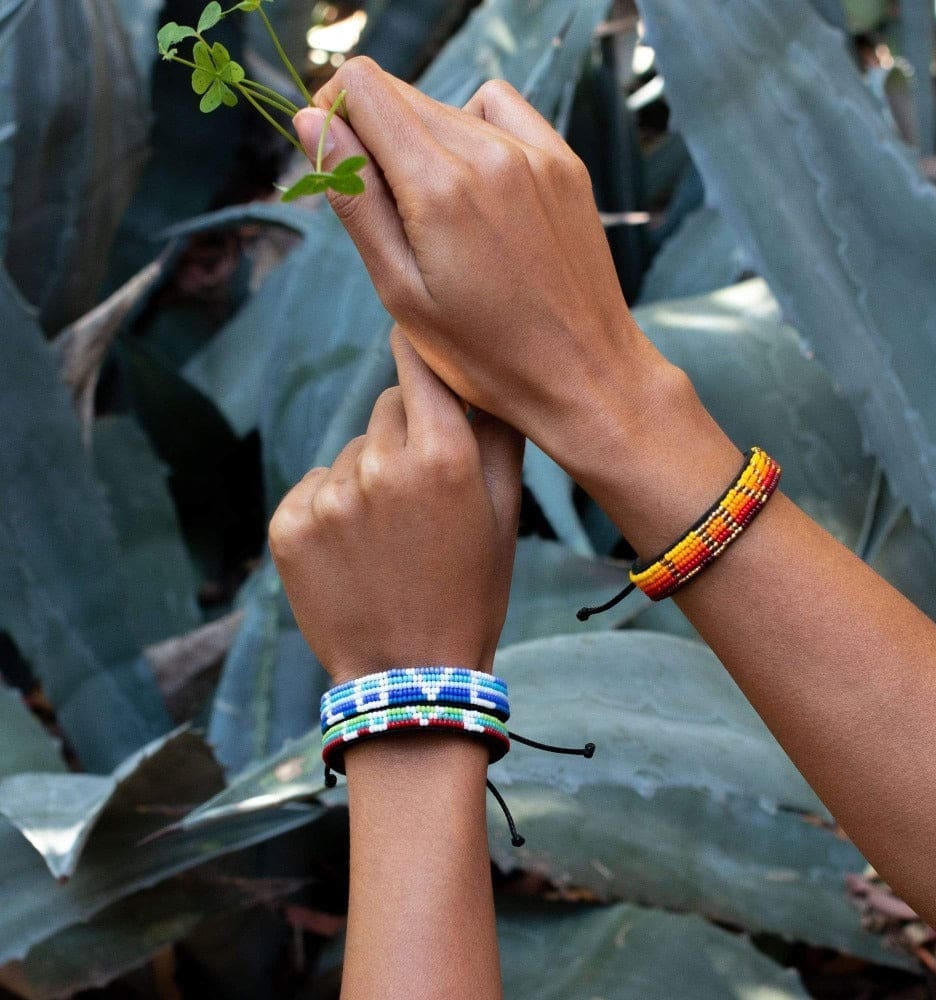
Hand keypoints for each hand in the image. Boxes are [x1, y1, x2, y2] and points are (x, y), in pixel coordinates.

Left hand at [268, 327, 523, 683]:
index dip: (418, 353)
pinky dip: (330, 506)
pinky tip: (354, 549)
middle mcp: (380, 466)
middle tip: (421, 490)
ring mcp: (328, 497)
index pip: (418, 367)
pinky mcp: (288, 525)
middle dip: (404, 433)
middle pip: (385, 409)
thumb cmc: (471, 591)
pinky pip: (313, 486)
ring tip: (388, 535)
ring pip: (349, 452)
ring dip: (367, 475)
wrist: (411, 673)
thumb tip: (490, 377)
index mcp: (441, 457)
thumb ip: (499, 435)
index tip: (415, 340)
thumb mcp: (504, 515)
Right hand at [292, 61, 682, 476]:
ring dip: (423, 139)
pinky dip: (473, 130)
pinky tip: (475, 184)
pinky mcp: (564, 164)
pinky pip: (500, 112)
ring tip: (434, 212)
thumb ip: (355, 200)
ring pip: (449, 105)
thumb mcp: (401, 291)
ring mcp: (535, 154)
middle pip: (403, 95)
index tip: (334, 157)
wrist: (583, 375)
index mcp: (438, 187)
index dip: (333, 112)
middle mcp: (489, 154)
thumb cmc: (485, 354)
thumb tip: (312, 122)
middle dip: (373, 133)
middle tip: (383, 207)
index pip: (364, 89)